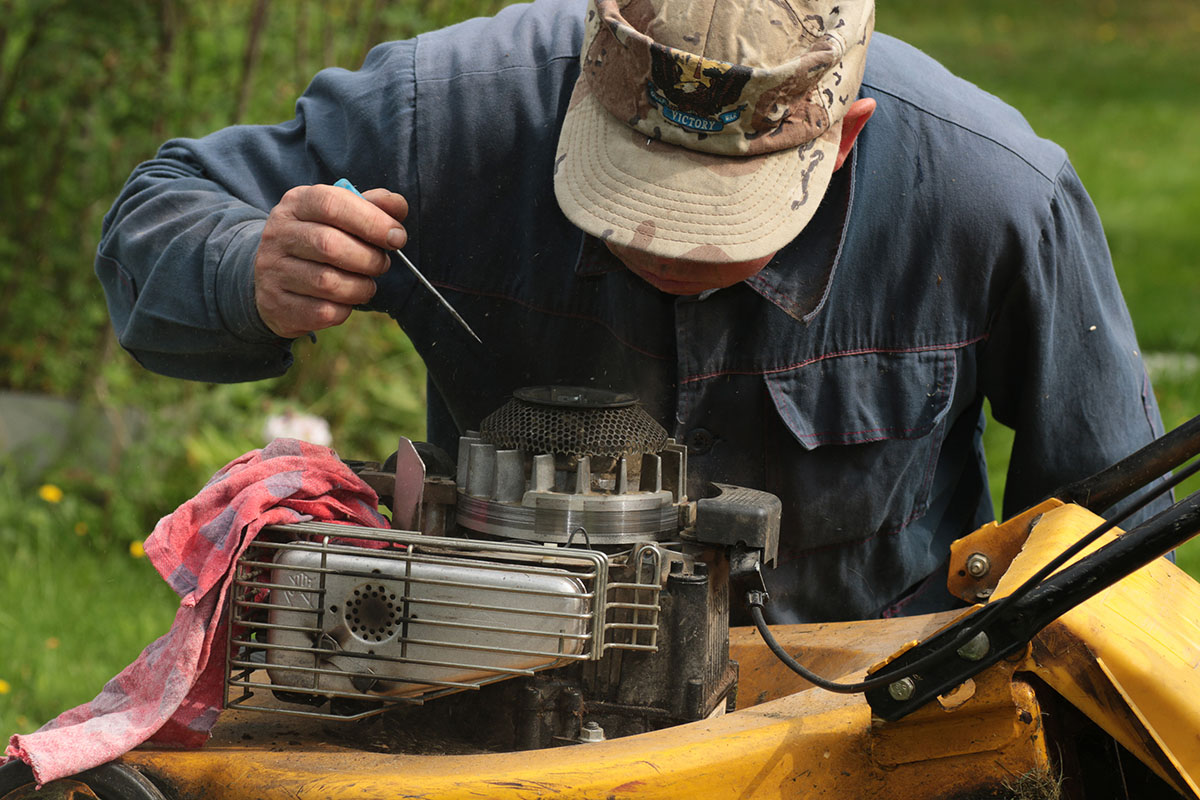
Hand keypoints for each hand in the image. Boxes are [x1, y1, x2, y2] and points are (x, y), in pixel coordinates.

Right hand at [253, 183, 408, 338]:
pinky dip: (344, 309)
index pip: (332, 204)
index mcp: (296, 203)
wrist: (275, 277)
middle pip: (329, 245)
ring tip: (366, 284)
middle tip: (382, 264)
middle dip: (369, 258)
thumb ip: (372, 206)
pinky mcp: (277, 305)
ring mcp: (272, 270)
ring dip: (360, 287)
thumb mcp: (341, 215)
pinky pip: (323, 311)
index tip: (397, 237)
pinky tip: (345, 301)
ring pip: (327, 282)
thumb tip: (398, 207)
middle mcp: (278, 234)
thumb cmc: (320, 240)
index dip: (371, 221)